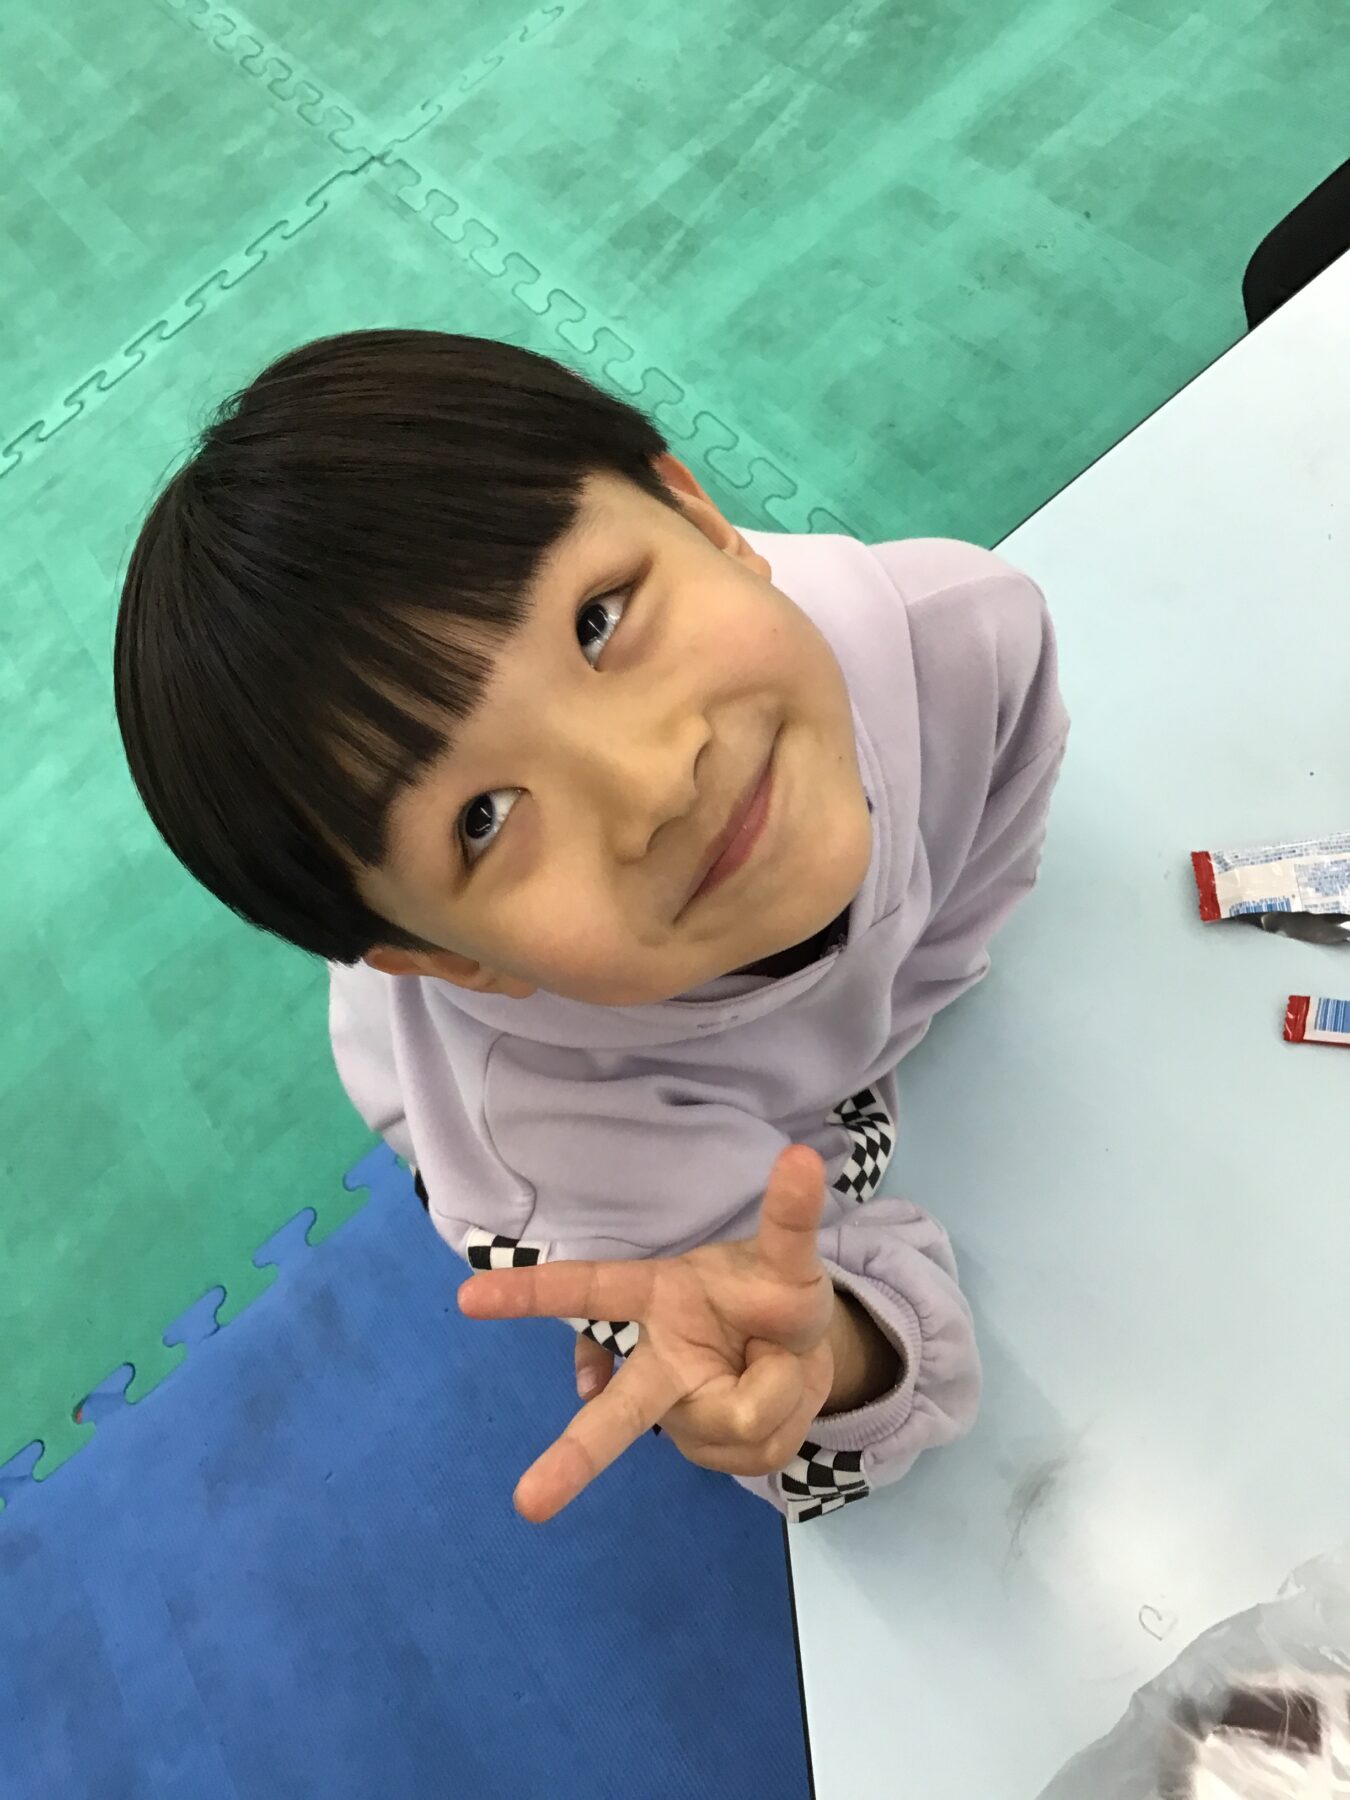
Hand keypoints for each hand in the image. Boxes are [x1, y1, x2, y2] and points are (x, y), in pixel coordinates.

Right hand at [457, 1144, 836, 1521]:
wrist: (808, 1346)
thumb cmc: (772, 1289)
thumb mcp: (789, 1253)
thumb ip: (789, 1223)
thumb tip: (792, 1170)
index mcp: (658, 1298)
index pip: (591, 1290)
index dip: (530, 1291)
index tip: (468, 1296)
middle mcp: (658, 1362)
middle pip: (621, 1414)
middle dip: (574, 1460)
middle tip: (527, 1506)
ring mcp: (684, 1414)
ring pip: (737, 1417)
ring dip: (779, 1385)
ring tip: (775, 1358)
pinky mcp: (717, 1451)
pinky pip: (760, 1447)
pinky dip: (789, 1416)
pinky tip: (774, 1398)